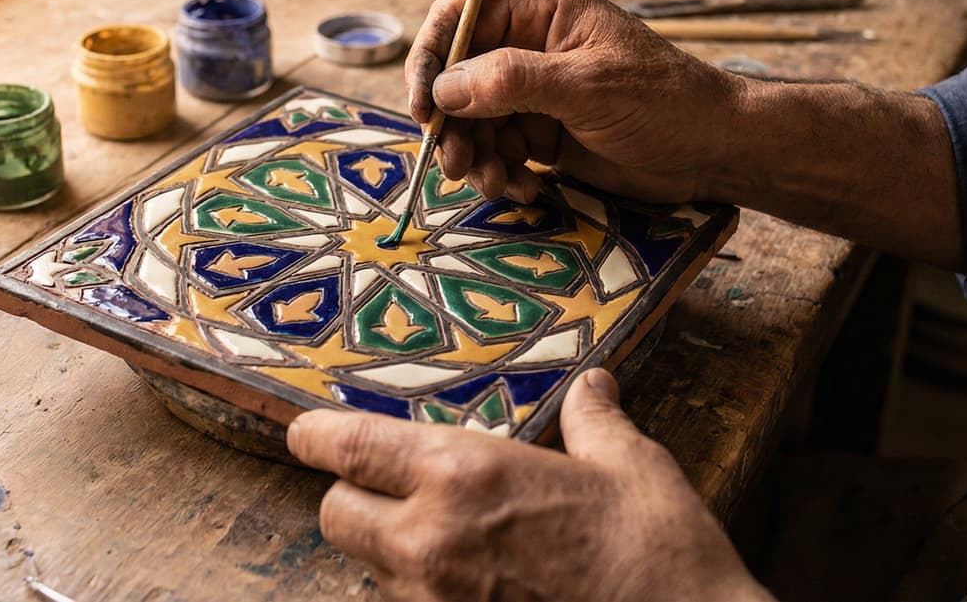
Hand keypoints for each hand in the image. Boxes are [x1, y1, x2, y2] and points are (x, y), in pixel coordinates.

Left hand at [288, 369, 770, 601]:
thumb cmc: (660, 554)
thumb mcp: (632, 469)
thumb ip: (594, 422)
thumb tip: (593, 386)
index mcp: (465, 476)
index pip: (347, 447)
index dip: (315, 436)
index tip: (307, 431)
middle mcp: (430, 541)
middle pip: (336, 514)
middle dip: (355, 498)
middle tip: (396, 491)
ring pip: (371, 570)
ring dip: (392, 552)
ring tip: (455, 544)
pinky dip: (423, 595)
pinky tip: (477, 586)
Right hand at [406, 0, 746, 203]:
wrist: (713, 152)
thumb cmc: (664, 103)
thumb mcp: (588, 86)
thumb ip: (513, 82)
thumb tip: (445, 88)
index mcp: (542, 10)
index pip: (461, 16)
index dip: (431, 58)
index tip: (423, 108)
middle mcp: (530, 45)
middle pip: (458, 76)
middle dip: (453, 124)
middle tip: (457, 165)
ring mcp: (535, 91)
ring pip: (473, 120)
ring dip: (475, 156)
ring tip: (497, 184)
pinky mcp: (542, 132)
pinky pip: (498, 150)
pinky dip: (501, 173)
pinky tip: (526, 189)